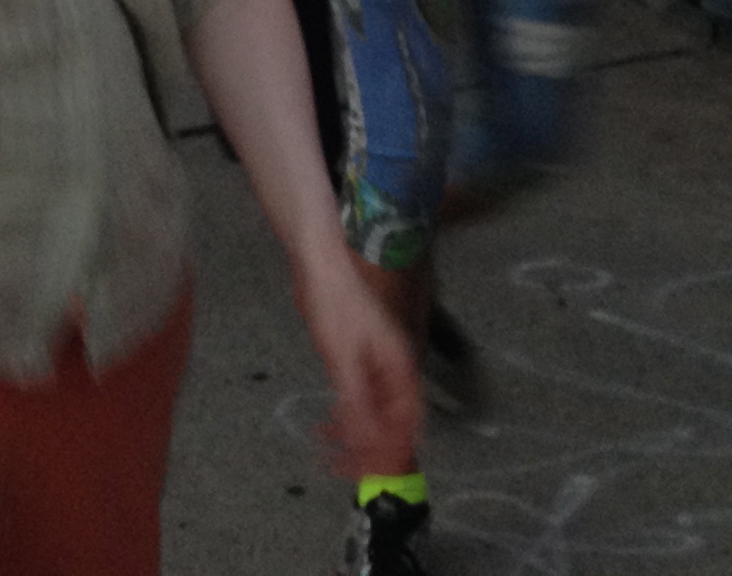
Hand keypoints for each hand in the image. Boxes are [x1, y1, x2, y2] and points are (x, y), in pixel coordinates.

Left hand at [296, 248, 420, 476]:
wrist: (322, 257)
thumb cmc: (336, 300)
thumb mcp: (342, 356)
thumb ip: (356, 401)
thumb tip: (365, 441)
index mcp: (401, 365)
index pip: (409, 422)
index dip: (394, 451)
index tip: (373, 472)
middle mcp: (396, 366)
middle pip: (393, 420)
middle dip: (371, 449)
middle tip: (343, 469)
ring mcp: (378, 361)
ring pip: (376, 411)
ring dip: (355, 436)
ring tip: (329, 453)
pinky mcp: (360, 357)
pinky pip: (361, 397)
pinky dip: (346, 416)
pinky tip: (327, 427)